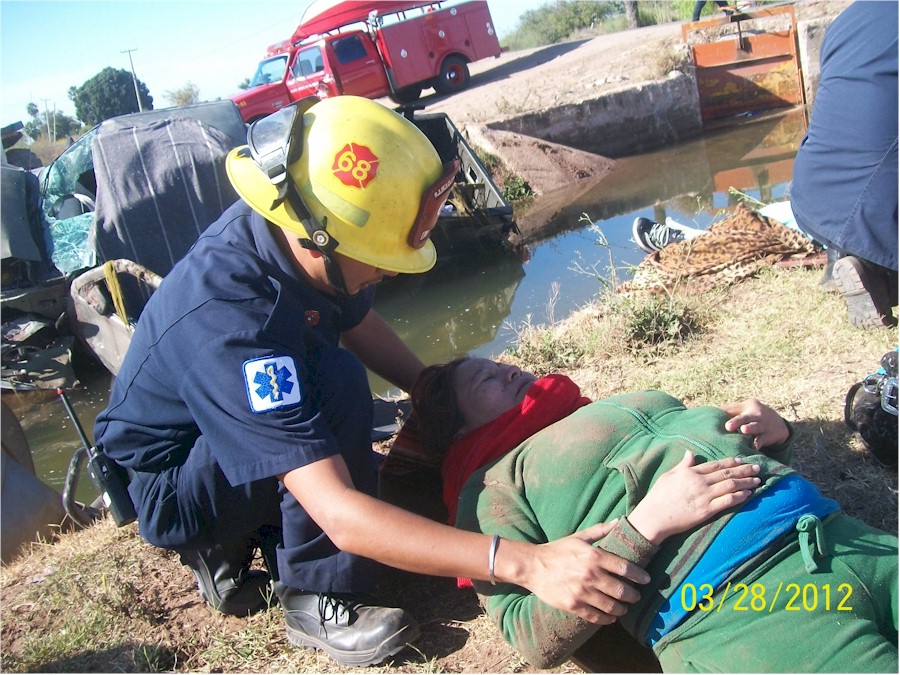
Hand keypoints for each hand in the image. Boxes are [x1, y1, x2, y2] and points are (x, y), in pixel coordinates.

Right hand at [520, 522, 649, 624]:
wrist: (532, 566)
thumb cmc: (556, 550)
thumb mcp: (578, 537)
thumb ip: (600, 530)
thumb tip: (619, 521)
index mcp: (593, 556)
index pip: (625, 567)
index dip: (640, 575)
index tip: (647, 580)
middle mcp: (590, 574)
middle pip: (622, 590)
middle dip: (633, 595)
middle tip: (636, 596)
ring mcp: (582, 592)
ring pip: (612, 606)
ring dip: (622, 609)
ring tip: (624, 608)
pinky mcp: (574, 605)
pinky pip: (597, 617)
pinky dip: (607, 619)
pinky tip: (611, 617)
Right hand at [627, 451, 759, 544]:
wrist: (654, 516)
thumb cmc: (658, 496)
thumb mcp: (668, 475)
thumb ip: (682, 465)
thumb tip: (690, 453)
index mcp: (690, 472)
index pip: (716, 465)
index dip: (731, 462)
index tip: (742, 461)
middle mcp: (699, 482)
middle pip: (727, 473)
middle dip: (745, 470)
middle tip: (758, 468)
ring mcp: (704, 496)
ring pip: (731, 486)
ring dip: (746, 482)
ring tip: (757, 480)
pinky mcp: (706, 510)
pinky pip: (728, 501)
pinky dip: (740, 496)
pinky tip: (749, 494)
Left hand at [721, 399, 789, 448]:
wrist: (780, 425)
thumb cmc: (754, 417)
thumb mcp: (745, 410)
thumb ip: (729, 411)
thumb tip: (709, 414)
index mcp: (749, 406)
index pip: (735, 409)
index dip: (726, 413)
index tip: (716, 418)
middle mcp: (757, 414)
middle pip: (746, 417)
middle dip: (737, 421)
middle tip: (728, 426)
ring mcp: (764, 425)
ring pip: (756, 426)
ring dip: (750, 428)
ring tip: (744, 430)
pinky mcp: (769, 435)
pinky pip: (763, 439)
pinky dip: (758, 443)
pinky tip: (754, 447)